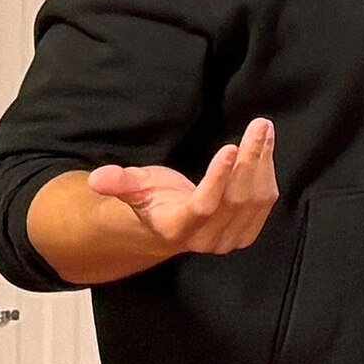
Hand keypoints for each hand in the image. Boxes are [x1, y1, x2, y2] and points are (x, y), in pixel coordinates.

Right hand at [86, 120, 277, 260]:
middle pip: (236, 199)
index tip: (230, 147)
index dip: (218, 178)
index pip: (204, 205)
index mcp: (178, 227)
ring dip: (262, 162)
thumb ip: (118, 183)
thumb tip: (97, 179)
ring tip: (263, 130)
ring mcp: (229, 238)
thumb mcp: (133, 188)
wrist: (168, 229)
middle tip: (259, 125)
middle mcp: (206, 238)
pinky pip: (264, 202)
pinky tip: (264, 149)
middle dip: (250, 159)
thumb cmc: (150, 202)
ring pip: (255, 199)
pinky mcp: (247, 232)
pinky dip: (267, 173)